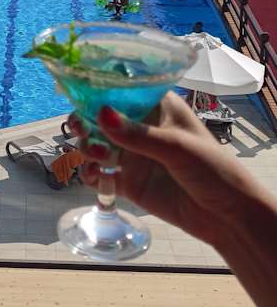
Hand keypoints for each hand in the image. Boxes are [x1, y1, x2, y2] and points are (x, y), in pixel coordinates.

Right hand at [69, 92, 265, 248]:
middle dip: (84, 120)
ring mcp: (132, 155)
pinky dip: (90, 174)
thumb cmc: (213, 170)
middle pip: (100, 117)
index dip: (97, 90)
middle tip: (79, 128)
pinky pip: (99, 174)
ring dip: (87, 147)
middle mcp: (140, 127)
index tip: (80, 95)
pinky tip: (95, 175)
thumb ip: (137, 134)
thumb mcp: (177, 147)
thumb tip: (100, 114)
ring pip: (95, 144)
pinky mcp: (128, 182)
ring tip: (98, 156)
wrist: (227, 216)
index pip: (121, 90)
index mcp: (157, 107)